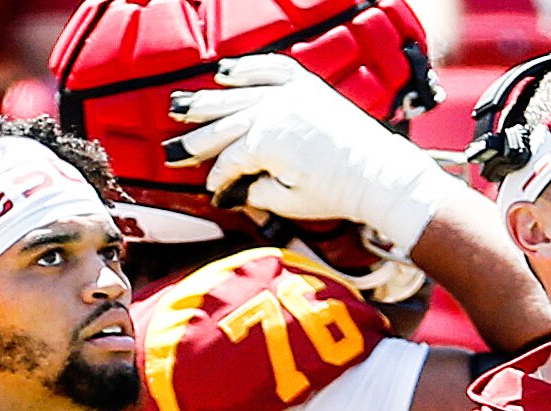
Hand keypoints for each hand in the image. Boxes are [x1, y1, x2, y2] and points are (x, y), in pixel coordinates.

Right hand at [165, 54, 451, 255]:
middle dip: (196, 140)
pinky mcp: (306, 84)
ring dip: (206, 100)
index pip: (229, 159)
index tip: (214, 191)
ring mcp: (290, 93)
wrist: (378, 173)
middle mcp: (273, 111)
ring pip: (238, 95)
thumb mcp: (290, 203)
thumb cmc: (338, 192)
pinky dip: (246, 69)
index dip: (218, 177)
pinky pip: (269, 68)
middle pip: (224, 125)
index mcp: (266, 142)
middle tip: (172, 150)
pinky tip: (224, 73)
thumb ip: (256, 192)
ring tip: (179, 105)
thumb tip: (233, 191)